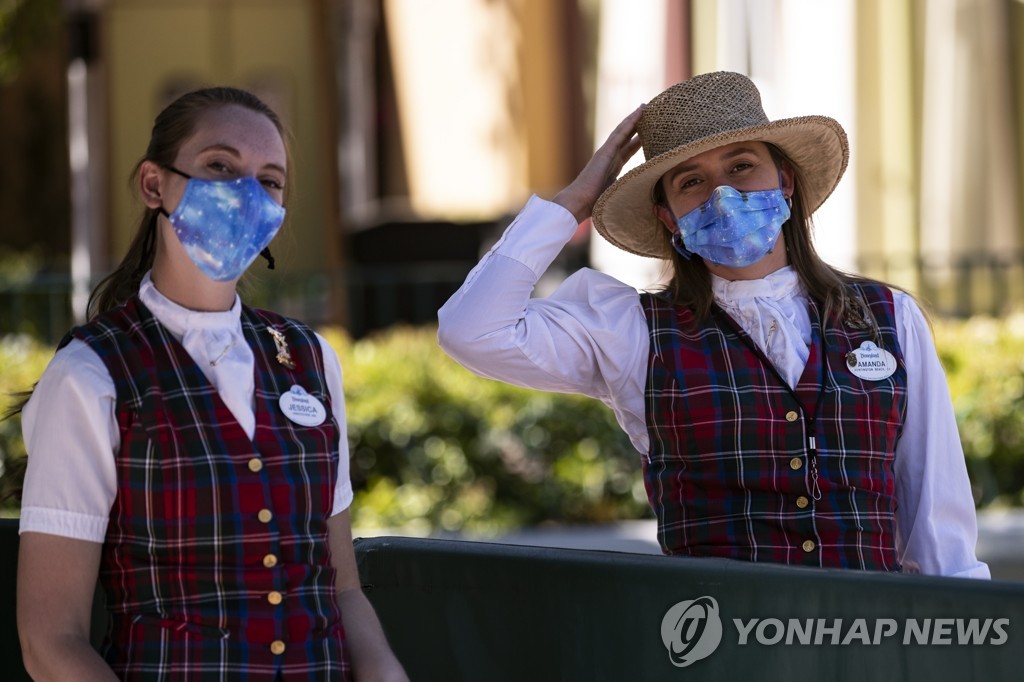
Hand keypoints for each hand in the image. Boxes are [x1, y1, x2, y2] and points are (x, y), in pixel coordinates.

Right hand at [552, 104, 644, 222]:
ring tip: (645, 107)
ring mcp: (606, 153)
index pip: (628, 149)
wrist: (579, 203)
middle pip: (626, 137)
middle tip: (648, 112)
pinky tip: (639, 113)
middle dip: (637, 125)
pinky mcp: (605, 152)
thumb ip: (626, 191)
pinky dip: (630, 122)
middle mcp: (609, 157)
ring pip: (623, 131)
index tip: (650, 133)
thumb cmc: (594, 205)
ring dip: (634, 118)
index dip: (638, 140)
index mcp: (612, 167)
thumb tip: (641, 197)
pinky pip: (620, 133)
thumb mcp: (616, 195)